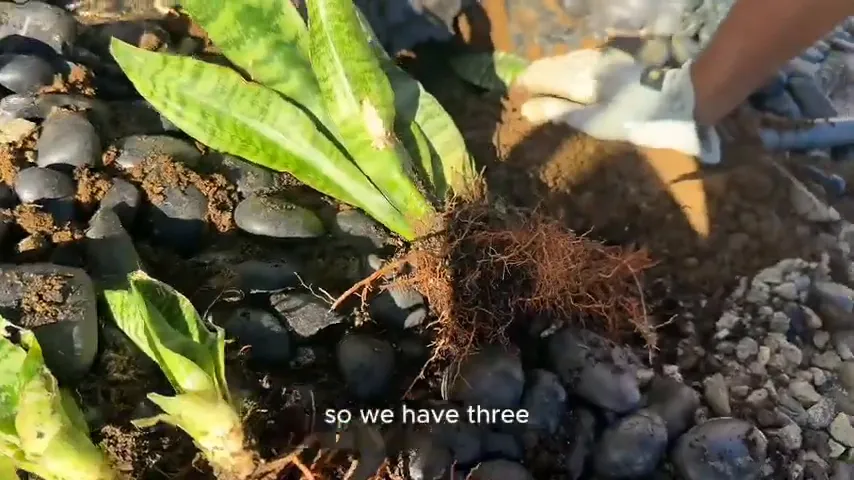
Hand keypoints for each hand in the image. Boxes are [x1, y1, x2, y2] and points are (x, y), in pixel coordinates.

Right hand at [514, 47, 721, 164]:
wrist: (676, 100)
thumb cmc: (631, 118)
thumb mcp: (591, 121)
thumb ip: (557, 111)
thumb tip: (525, 109)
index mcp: (574, 78)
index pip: (539, 74)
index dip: (525, 83)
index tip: (516, 93)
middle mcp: (583, 62)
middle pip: (552, 64)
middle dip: (537, 75)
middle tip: (526, 88)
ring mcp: (600, 58)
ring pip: (567, 60)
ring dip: (554, 71)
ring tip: (545, 83)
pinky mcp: (614, 59)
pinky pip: (583, 60)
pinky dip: (571, 68)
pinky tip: (572, 77)